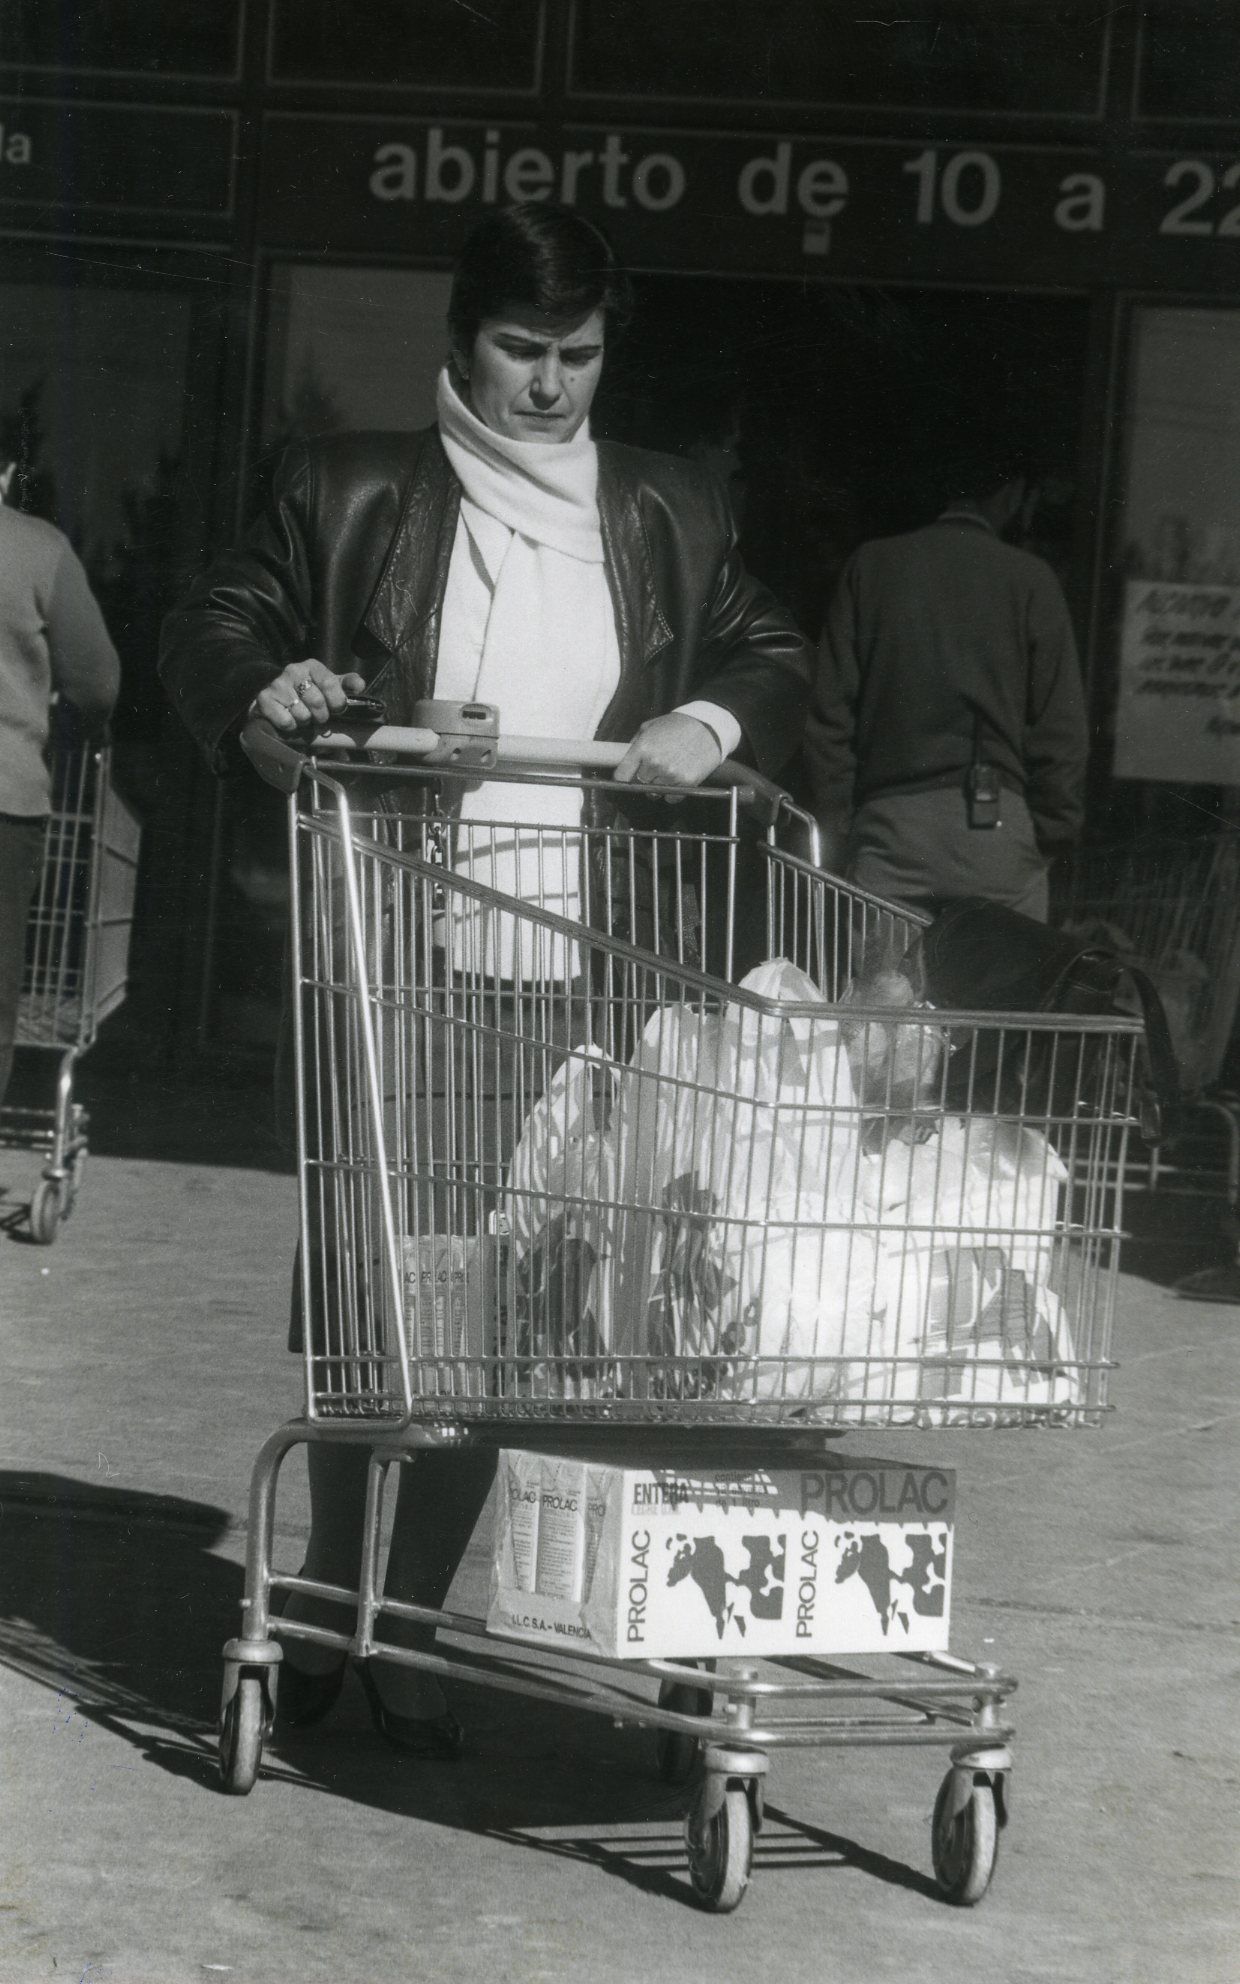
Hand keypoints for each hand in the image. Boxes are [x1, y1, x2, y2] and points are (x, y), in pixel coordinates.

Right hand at [249, 660, 365, 733]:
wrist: (275, 695)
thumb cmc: (308, 691)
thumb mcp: (329, 685)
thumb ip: (346, 684)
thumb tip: (360, 685)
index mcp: (312, 666)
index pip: (330, 682)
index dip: (337, 700)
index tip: (337, 709)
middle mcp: (293, 671)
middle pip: (316, 701)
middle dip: (321, 715)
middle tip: (319, 716)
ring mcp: (278, 685)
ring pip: (302, 714)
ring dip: (306, 722)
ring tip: (303, 716)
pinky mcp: (265, 699)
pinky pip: (286, 721)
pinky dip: (291, 726)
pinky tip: (290, 719)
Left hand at [611, 713, 722, 798]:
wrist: (709, 726)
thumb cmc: (679, 724)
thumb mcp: (651, 726)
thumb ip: (635, 743)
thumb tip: (624, 760)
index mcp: (642, 748)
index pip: (621, 776)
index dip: (623, 779)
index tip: (626, 779)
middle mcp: (654, 763)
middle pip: (639, 785)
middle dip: (644, 779)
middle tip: (656, 768)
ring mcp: (670, 774)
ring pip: (654, 793)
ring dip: (659, 785)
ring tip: (670, 769)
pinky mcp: (686, 783)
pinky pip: (671, 798)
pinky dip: (673, 792)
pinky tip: (679, 777)